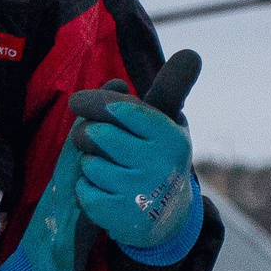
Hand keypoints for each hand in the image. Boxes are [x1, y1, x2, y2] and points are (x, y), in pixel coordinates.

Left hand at [68, 52, 201, 251]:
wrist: (166, 217)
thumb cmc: (159, 157)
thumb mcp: (168, 124)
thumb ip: (171, 88)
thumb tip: (192, 53)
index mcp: (170, 136)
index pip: (122, 109)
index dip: (95, 102)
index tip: (78, 102)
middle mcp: (159, 165)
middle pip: (98, 134)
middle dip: (87, 133)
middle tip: (92, 138)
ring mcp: (140, 193)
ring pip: (89, 163)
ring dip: (90, 164)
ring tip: (107, 169)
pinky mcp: (121, 217)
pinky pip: (84, 190)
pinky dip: (86, 189)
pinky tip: (104, 191)